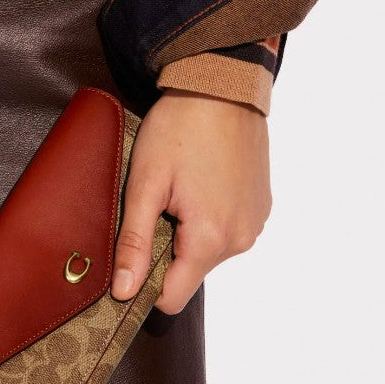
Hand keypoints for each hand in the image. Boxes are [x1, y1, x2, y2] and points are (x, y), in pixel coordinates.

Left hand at [110, 87, 271, 313]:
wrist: (223, 85)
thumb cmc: (180, 128)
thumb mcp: (145, 184)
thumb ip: (134, 243)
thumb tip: (123, 290)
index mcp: (210, 239)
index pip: (173, 297)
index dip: (145, 285)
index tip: (132, 256)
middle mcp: (240, 239)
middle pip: (190, 273)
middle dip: (165, 251)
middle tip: (155, 206)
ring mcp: (255, 224)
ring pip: (207, 253)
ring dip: (187, 234)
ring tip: (179, 192)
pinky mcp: (261, 208)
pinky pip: (227, 232)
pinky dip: (208, 220)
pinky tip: (200, 186)